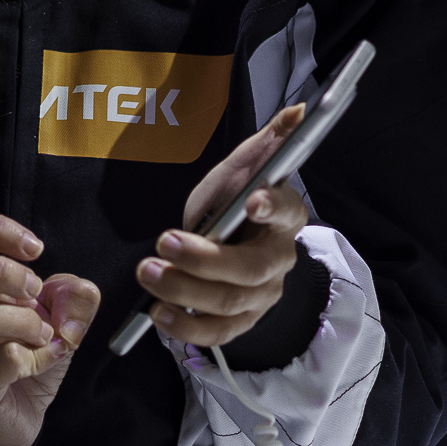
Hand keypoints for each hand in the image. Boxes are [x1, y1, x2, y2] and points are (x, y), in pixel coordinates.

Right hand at [0, 211, 102, 445]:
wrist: (16, 416)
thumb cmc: (27, 354)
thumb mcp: (59, 318)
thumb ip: (74, 296)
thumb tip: (76, 294)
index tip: (36, 249)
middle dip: (3, 272)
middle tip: (33, 291)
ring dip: (27, 321)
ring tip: (44, 335)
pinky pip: (3, 359)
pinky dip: (36, 357)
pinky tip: (43, 362)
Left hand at [134, 106, 311, 349]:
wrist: (232, 240)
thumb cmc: (236, 201)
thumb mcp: (245, 167)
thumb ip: (269, 142)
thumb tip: (298, 111)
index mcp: (285, 216)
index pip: (285, 210)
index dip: (270, 205)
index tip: (251, 198)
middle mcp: (279, 260)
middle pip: (250, 268)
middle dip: (204, 259)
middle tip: (162, 242)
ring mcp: (263, 296)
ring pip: (230, 303)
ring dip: (185, 290)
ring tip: (148, 273)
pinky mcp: (241, 321)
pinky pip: (219, 333)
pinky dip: (188, 327)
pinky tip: (159, 314)